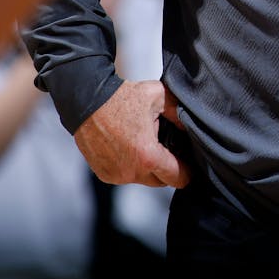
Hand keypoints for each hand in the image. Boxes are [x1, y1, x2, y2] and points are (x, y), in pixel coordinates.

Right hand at [74, 79, 190, 187]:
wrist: (87, 101)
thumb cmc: (121, 98)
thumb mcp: (159, 96)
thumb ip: (179, 112)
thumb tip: (191, 126)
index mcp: (148, 156)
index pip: (178, 178)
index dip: (187, 171)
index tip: (189, 165)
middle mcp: (131, 171)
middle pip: (161, 181)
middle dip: (167, 168)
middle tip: (167, 150)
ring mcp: (116, 175)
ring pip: (143, 180)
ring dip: (148, 168)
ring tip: (145, 145)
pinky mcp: (104, 174)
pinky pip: (126, 176)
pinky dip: (131, 167)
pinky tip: (130, 148)